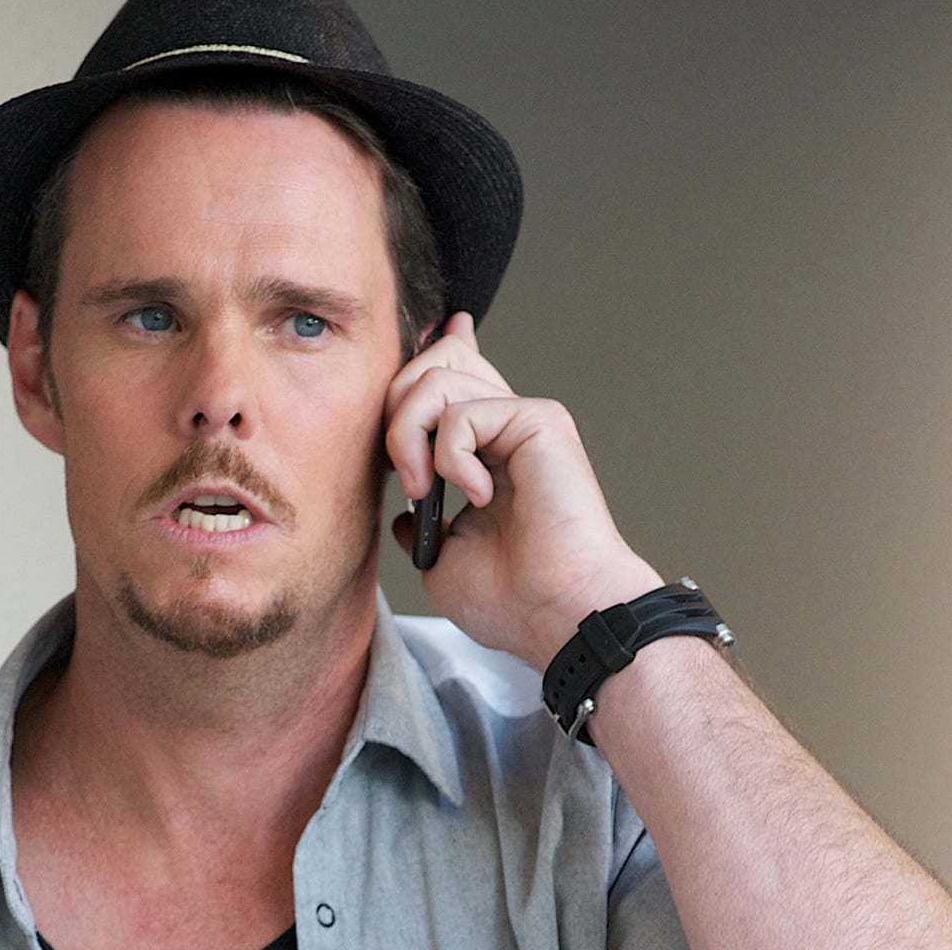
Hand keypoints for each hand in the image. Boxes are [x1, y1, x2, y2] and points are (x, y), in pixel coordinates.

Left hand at [384, 313, 661, 665]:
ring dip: (409, 437)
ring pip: (435, 381)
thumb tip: (404, 515)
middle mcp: (506, 430)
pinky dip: (450, 457)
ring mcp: (523, 421)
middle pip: (433, 366)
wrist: (556, 613)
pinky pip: (461, 412)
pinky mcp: (538, 420)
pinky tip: (477, 497)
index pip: (452, 381)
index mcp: (488, 453)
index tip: (430, 337)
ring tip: (424, 488)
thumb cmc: (514, 601)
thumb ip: (421, 525)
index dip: (431, 354)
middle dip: (395, 413)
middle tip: (406, 476)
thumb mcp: (441, 561)